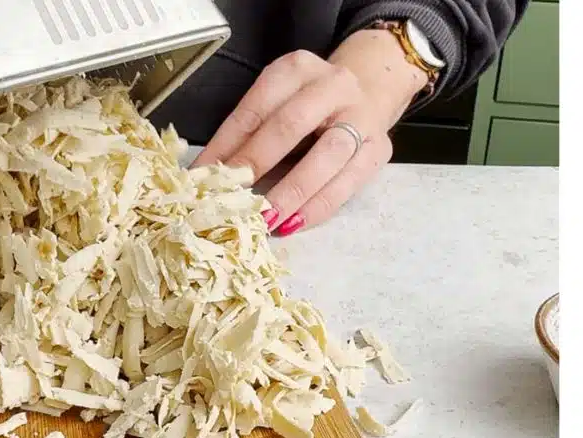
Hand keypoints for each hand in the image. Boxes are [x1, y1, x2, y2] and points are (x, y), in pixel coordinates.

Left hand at [192, 30, 427, 234]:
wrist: (370, 93)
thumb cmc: (312, 107)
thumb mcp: (280, 102)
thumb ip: (251, 131)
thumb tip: (212, 173)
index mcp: (298, 69)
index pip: (257, 106)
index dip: (228, 143)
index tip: (205, 175)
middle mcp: (332, 86)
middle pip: (291, 125)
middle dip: (259, 164)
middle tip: (233, 197)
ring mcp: (360, 118)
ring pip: (325, 158)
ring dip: (291, 193)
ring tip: (265, 220)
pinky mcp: (377, 151)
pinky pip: (346, 185)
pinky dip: (316, 208)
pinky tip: (294, 225)